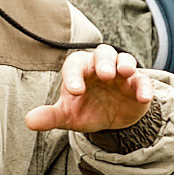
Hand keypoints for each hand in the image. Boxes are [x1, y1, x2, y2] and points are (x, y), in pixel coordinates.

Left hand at [25, 45, 155, 135]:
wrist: (111, 119)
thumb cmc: (86, 109)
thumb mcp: (68, 115)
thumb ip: (50, 116)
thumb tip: (28, 121)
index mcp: (80, 70)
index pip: (75, 65)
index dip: (74, 76)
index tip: (74, 92)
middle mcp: (101, 67)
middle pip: (103, 53)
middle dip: (104, 61)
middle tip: (104, 74)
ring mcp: (121, 74)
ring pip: (125, 60)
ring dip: (125, 64)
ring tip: (124, 73)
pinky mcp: (138, 85)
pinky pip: (143, 81)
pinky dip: (145, 87)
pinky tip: (143, 97)